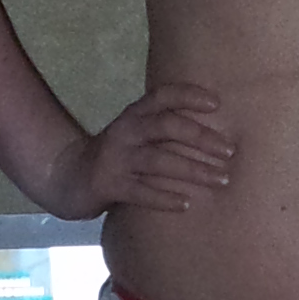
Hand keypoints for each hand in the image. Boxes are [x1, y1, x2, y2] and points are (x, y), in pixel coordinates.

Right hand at [44, 85, 233, 216]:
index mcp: (135, 115)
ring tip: (221, 180)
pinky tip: (187, 204)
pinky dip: (165, 198)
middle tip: (230, 152)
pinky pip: (141, 192)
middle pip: (165, 126)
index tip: (217, 103)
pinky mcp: (109, 185)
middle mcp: (126, 131)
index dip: (188, 95)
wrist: (68, 176)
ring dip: (193, 170)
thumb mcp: (136, 134)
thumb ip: (165, 129)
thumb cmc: (117, 155)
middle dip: (201, 137)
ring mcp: (116, 158)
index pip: (162, 96)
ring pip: (159, 160)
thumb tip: (215, 134)